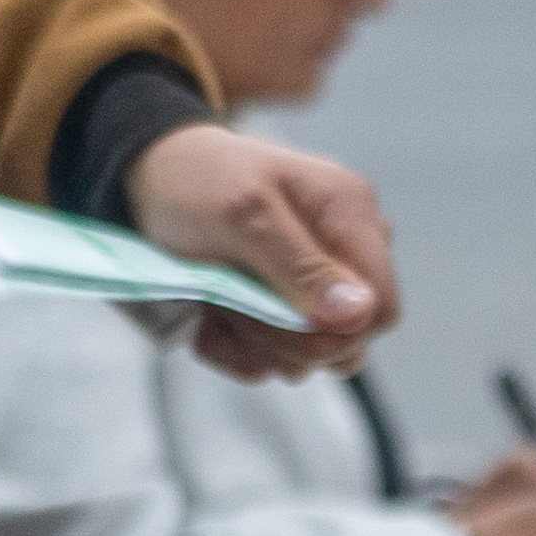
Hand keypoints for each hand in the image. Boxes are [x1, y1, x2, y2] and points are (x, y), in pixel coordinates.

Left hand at [124, 122, 395, 376]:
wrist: (153, 176)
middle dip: (287, 341)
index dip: (338, 334)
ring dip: (257, 345)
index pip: (381, 308)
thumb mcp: (240, 214)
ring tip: (218, 303)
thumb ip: (299, 265)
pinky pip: (279, 358)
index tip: (278, 320)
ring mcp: (319, 281)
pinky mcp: (289, 306)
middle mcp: (346, 249)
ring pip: (314, 357)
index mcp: (350, 213)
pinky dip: (239, 349)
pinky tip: (213, 318)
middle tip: (235, 307)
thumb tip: (357, 314)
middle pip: (350, 342)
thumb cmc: (196, 180)